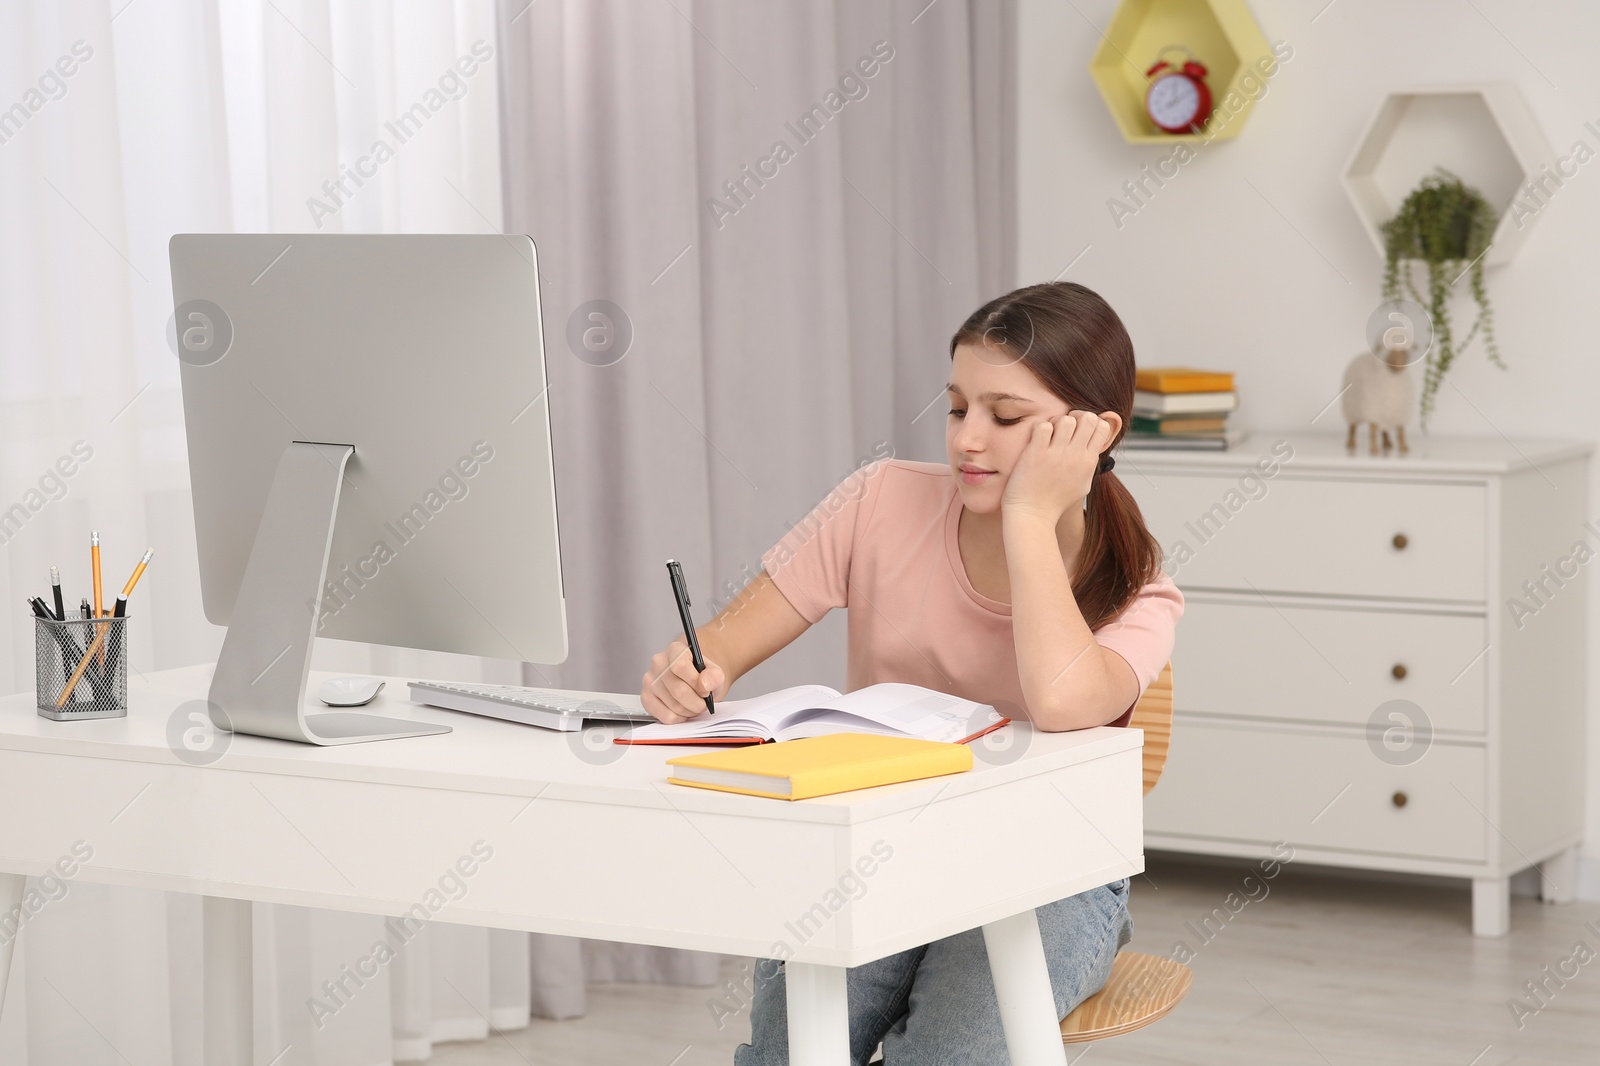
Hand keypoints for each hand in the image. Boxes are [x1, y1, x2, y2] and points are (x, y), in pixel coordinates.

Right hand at [641, 635, 727, 722]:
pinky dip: (679, 718)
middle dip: (697, 703)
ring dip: (689, 711)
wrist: (690, 680)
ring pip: (673, 706)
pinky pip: (665, 716)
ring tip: (694, 705)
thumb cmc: (700, 675)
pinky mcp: (646, 698)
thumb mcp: (714, 672)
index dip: (696, 683)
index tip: (706, 690)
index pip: (680, 666)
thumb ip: (714, 676)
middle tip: (703, 704)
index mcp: (675, 650)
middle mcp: (658, 663)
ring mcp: (649, 680)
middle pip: (679, 690)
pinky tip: (683, 711)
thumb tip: (704, 685)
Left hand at [1001, 410, 1115, 523]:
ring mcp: (1056, 455)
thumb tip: (1096, 445)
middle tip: (1063, 428)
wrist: (1033, 516)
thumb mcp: (1083, 484)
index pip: (1102, 426)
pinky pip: (1042, 426)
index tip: (1079, 430)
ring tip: (1048, 435)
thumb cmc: (1055, 502)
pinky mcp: (1036, 454)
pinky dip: (1038, 428)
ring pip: (1065, 419)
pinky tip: (1036, 439)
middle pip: (1088, 418)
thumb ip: (1090, 463)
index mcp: (1088, 462)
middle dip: (1076, 417)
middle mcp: (1075, 456)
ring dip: (1056, 422)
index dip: (1091, 421)